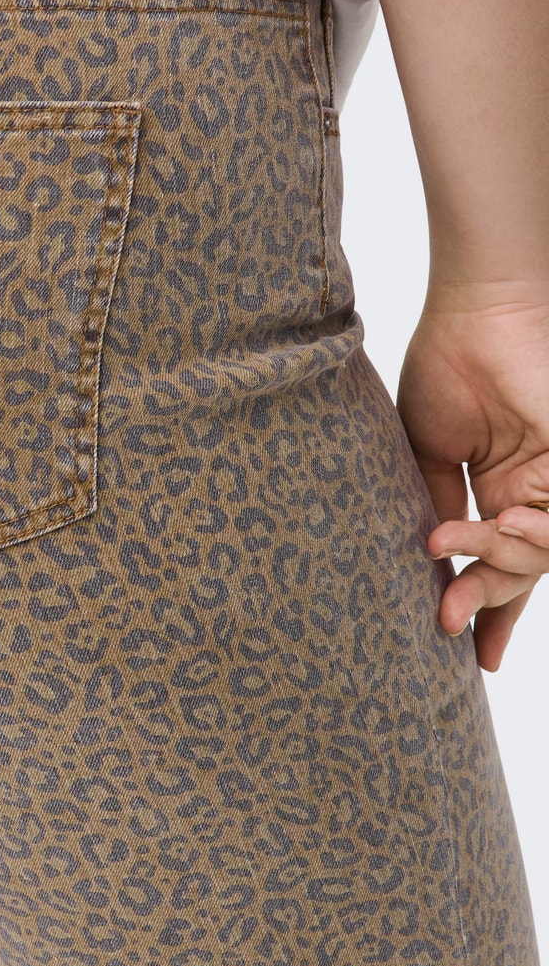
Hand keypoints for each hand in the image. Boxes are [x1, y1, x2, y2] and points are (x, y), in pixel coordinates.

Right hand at [397, 284, 548, 671]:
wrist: (477, 310)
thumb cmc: (448, 365)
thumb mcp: (427, 455)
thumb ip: (436, 510)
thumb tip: (432, 568)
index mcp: (503, 489)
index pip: (504, 565)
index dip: (489, 612)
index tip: (470, 655)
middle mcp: (536, 491)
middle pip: (523, 570)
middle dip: (484, 600)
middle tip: (445, 618)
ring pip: (544, 555)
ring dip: (499, 563)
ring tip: (453, 544)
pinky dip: (533, 537)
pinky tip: (501, 524)